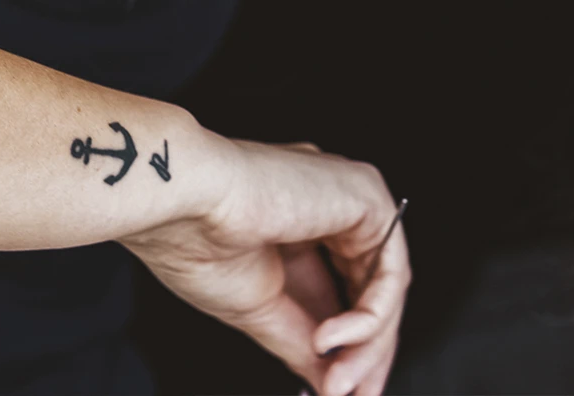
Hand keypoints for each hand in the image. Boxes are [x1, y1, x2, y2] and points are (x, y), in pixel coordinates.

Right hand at [120, 137, 409, 395]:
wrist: (182, 202)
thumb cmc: (196, 242)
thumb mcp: (261, 309)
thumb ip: (302, 342)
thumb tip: (331, 381)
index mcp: (300, 230)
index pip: (345, 296)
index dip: (350, 351)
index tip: (340, 393)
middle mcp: (331, 212)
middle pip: (372, 293)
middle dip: (366, 354)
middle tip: (351, 395)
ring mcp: (351, 201)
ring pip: (385, 286)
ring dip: (366, 345)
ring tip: (335, 380)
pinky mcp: (368, 196)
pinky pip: (391, 270)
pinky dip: (371, 316)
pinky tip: (333, 340)